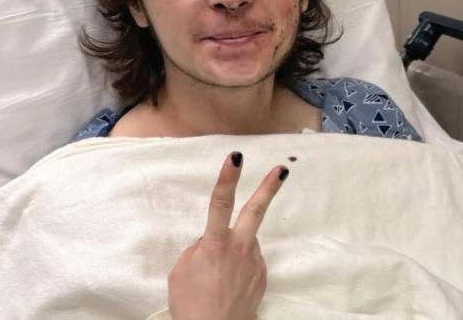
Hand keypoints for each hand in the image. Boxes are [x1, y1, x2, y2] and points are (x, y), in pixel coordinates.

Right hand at [168, 152, 288, 319]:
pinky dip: (238, 265)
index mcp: (215, 244)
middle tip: (281, 170)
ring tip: (218, 274)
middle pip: (255, 211)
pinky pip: (249, 261)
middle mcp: (239, 249)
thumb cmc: (191, 305)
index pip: (220, 203)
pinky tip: (228, 283)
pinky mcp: (262, 276)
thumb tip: (210, 241)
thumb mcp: (181, 272)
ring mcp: (254, 263)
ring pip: (245, 242)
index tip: (236, 157)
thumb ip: (198, 248)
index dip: (228, 178)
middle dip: (269, 188)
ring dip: (234, 247)